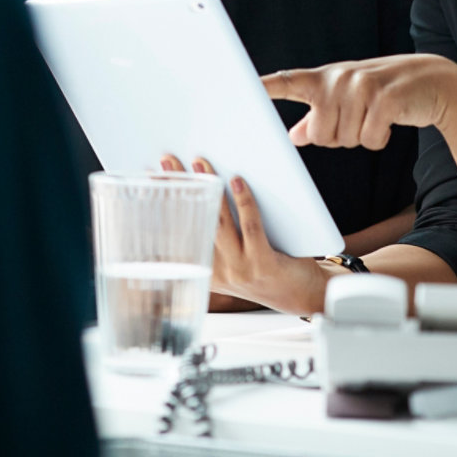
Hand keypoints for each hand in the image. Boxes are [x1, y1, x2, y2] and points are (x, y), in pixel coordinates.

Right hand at [160, 154, 329, 315]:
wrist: (304, 295)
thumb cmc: (268, 269)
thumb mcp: (233, 261)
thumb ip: (215, 237)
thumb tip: (201, 190)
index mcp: (205, 271)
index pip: (178, 234)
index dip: (162, 204)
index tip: (151, 180)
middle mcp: (219, 272)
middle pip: (194, 222)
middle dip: (180, 187)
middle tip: (168, 161)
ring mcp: (240, 270)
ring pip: (219, 223)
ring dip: (209, 189)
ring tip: (201, 163)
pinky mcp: (263, 264)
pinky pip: (251, 227)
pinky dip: (244, 201)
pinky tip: (238, 181)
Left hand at [261, 54, 456, 149]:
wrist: (434, 80)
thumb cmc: (382, 92)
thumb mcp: (346, 100)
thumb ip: (318, 117)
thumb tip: (294, 137)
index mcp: (324, 79)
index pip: (288, 82)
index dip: (265, 87)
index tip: (242, 87)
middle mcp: (339, 79)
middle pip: (321, 135)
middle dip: (340, 137)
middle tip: (359, 118)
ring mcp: (362, 86)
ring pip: (345, 140)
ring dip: (362, 137)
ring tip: (375, 116)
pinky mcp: (386, 99)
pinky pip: (370, 140)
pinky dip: (380, 139)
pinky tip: (390, 121)